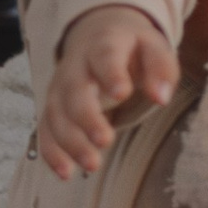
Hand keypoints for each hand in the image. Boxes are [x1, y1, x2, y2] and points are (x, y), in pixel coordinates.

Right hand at [40, 8, 178, 178]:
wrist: (98, 35)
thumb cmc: (132, 47)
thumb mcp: (153, 47)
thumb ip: (161, 69)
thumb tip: (161, 97)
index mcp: (104, 44)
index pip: (104, 55)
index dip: (110, 73)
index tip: (121, 93)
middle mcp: (76, 66)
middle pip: (74, 91)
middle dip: (86, 117)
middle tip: (105, 140)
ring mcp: (60, 87)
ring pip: (56, 114)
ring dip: (70, 141)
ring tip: (92, 164)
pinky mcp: (54, 107)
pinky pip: (46, 130)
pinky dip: (52, 152)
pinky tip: (65, 172)